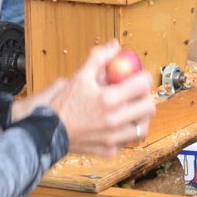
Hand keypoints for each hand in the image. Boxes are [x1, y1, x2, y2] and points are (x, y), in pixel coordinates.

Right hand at [44, 42, 157, 156]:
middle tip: (137, 95)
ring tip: (130, 111)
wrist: (47, 132)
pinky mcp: (109, 150)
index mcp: (110, 99)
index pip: (143, 84)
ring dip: (139, 118)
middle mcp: (115, 120)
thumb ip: (99, 58)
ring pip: (143, 128)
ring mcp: (113, 138)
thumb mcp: (80, 76)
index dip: (144, 77)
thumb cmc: (62, 104)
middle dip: (145, 98)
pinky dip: (125, 134)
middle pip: (149, 107)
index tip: (140, 77)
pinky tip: (116, 126)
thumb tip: (114, 46)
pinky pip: (127, 141)